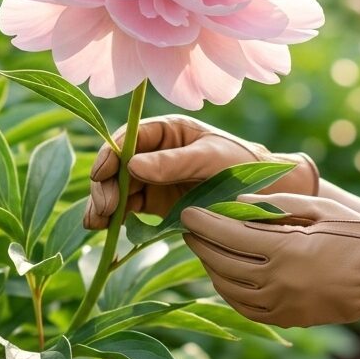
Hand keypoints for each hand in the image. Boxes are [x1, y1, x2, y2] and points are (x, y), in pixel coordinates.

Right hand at [83, 115, 317, 229]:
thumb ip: (174, 162)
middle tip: (104, 207)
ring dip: (103, 202)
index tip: (101, 173)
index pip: (130, 138)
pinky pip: (127, 208)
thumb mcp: (211, 158)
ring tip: (96, 222)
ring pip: (117, 187)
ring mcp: (153, 179)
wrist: (263, 197)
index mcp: (168, 131)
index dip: (111, 154)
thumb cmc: (242, 166)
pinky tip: (101, 227)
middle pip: (117, 165)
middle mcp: (155, 153)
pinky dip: (112, 217)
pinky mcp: (155, 203)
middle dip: (105, 184)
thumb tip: (132, 165)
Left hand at [181, 193, 359, 333]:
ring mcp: (282, 305)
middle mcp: (278, 281)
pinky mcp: (287, 319)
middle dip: (200, 243)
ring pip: (228, 288)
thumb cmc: (356, 235)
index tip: (187, 211)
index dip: (203, 222)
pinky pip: (245, 308)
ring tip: (203, 248)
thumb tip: (238, 201)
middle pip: (222, 262)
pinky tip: (224, 275)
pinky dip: (228, 291)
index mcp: (285, 249)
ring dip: (209, 267)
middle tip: (188, 227)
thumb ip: (277, 204)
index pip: (229, 235)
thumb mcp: (319, 207)